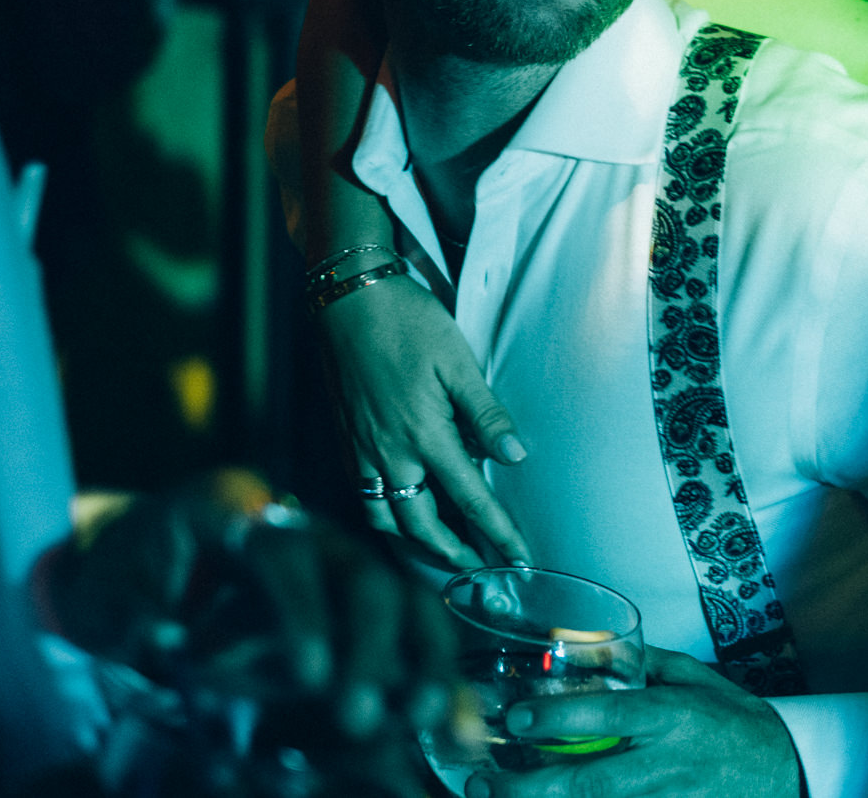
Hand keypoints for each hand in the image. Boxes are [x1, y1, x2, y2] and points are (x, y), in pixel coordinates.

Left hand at [51, 473, 454, 793]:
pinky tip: (456, 726)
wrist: (139, 569)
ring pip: (402, 599)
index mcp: (238, 509)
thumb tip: (166, 644)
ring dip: (422, 661)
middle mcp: (304, 528)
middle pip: (363, 573)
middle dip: (371, 646)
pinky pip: (405, 636)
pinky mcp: (351, 610)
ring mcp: (335, 567)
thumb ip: (140, 621)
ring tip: (429, 720)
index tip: (309, 675)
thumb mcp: (111, 598)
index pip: (284, 548)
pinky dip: (430, 678)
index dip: (303, 609)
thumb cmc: (125, 578)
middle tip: (358, 717)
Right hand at [322, 272, 531, 567]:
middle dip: (453, 553)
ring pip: (385, 517)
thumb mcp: (458, 361)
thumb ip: (486, 413)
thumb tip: (515, 457)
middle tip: (482, 568)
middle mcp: (389, 452)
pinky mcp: (346, 439)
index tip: (521, 560)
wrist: (347, 298)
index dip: (499, 533)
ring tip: (440, 553)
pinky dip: (385, 516)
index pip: (471, 499)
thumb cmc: (408, 321)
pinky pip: (363, 495)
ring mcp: (361, 449)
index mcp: (424, 434)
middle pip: (422, 525)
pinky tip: (401, 511)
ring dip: (414, 543)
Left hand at [474, 648, 799, 797]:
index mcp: (674, 717)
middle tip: (482, 781)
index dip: (559, 718)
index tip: (517, 715)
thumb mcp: (700, 680)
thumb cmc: (738, 724)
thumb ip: (650, 665)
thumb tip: (593, 647)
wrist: (788, 775)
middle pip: (589, 784)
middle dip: (529, 787)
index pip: (610, 716)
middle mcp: (668, 764)